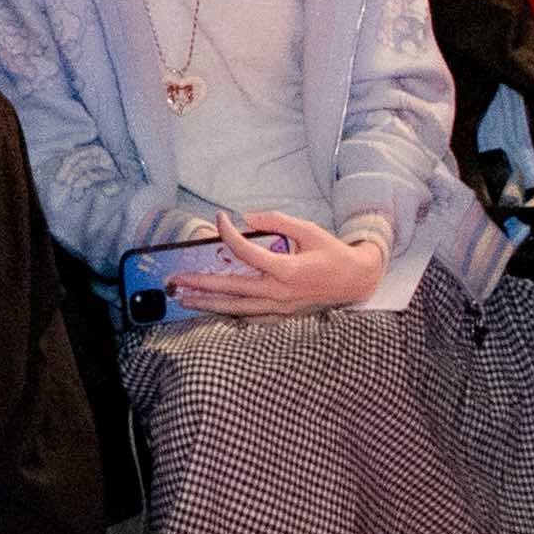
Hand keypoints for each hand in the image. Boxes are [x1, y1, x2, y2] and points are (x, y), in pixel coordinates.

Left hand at [166, 207, 385, 316]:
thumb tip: (247, 217)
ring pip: (237, 308)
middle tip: (177, 279)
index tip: (219, 218)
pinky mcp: (281, 315)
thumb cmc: (332, 254)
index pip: (247, 253)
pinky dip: (229, 313)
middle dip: (202, 284)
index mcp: (286, 270)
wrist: (356, 281)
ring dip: (208, 304)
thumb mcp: (309, 230)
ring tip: (184, 299)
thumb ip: (277, 221)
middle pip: (232, 289)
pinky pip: (249, 316)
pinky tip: (211, 309)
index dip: (229, 234)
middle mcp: (279, 293)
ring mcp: (279, 308)